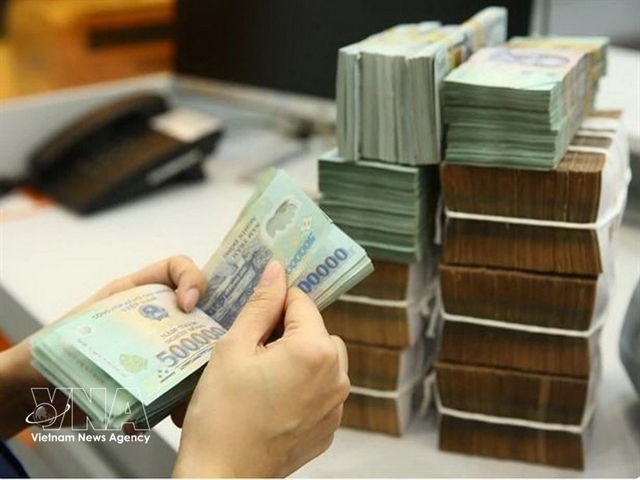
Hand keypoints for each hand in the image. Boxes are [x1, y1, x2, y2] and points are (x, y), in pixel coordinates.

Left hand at [0, 255, 206, 439]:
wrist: (31, 392)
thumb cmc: (50, 350)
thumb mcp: (81, 325)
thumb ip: (112, 323)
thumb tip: (151, 334)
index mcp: (136, 293)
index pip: (177, 269)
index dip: (192, 279)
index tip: (188, 306)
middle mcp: (153, 318)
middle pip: (198, 311)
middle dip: (210, 330)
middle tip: (208, 354)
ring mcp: (157, 349)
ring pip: (195, 352)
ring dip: (198, 371)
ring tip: (190, 394)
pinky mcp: (153, 380)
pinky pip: (179, 387)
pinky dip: (179, 401)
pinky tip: (166, 415)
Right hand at [173, 262, 349, 477]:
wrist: (221, 476)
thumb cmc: (221, 414)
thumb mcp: (233, 347)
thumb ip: (261, 305)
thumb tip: (277, 271)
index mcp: (315, 351)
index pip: (302, 302)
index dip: (275, 300)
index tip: (256, 310)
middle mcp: (336, 378)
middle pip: (317, 331)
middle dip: (289, 330)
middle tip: (254, 348)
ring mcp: (335, 406)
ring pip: (322, 360)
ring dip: (298, 357)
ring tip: (261, 375)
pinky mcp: (328, 428)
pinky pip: (321, 390)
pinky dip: (302, 386)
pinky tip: (271, 399)